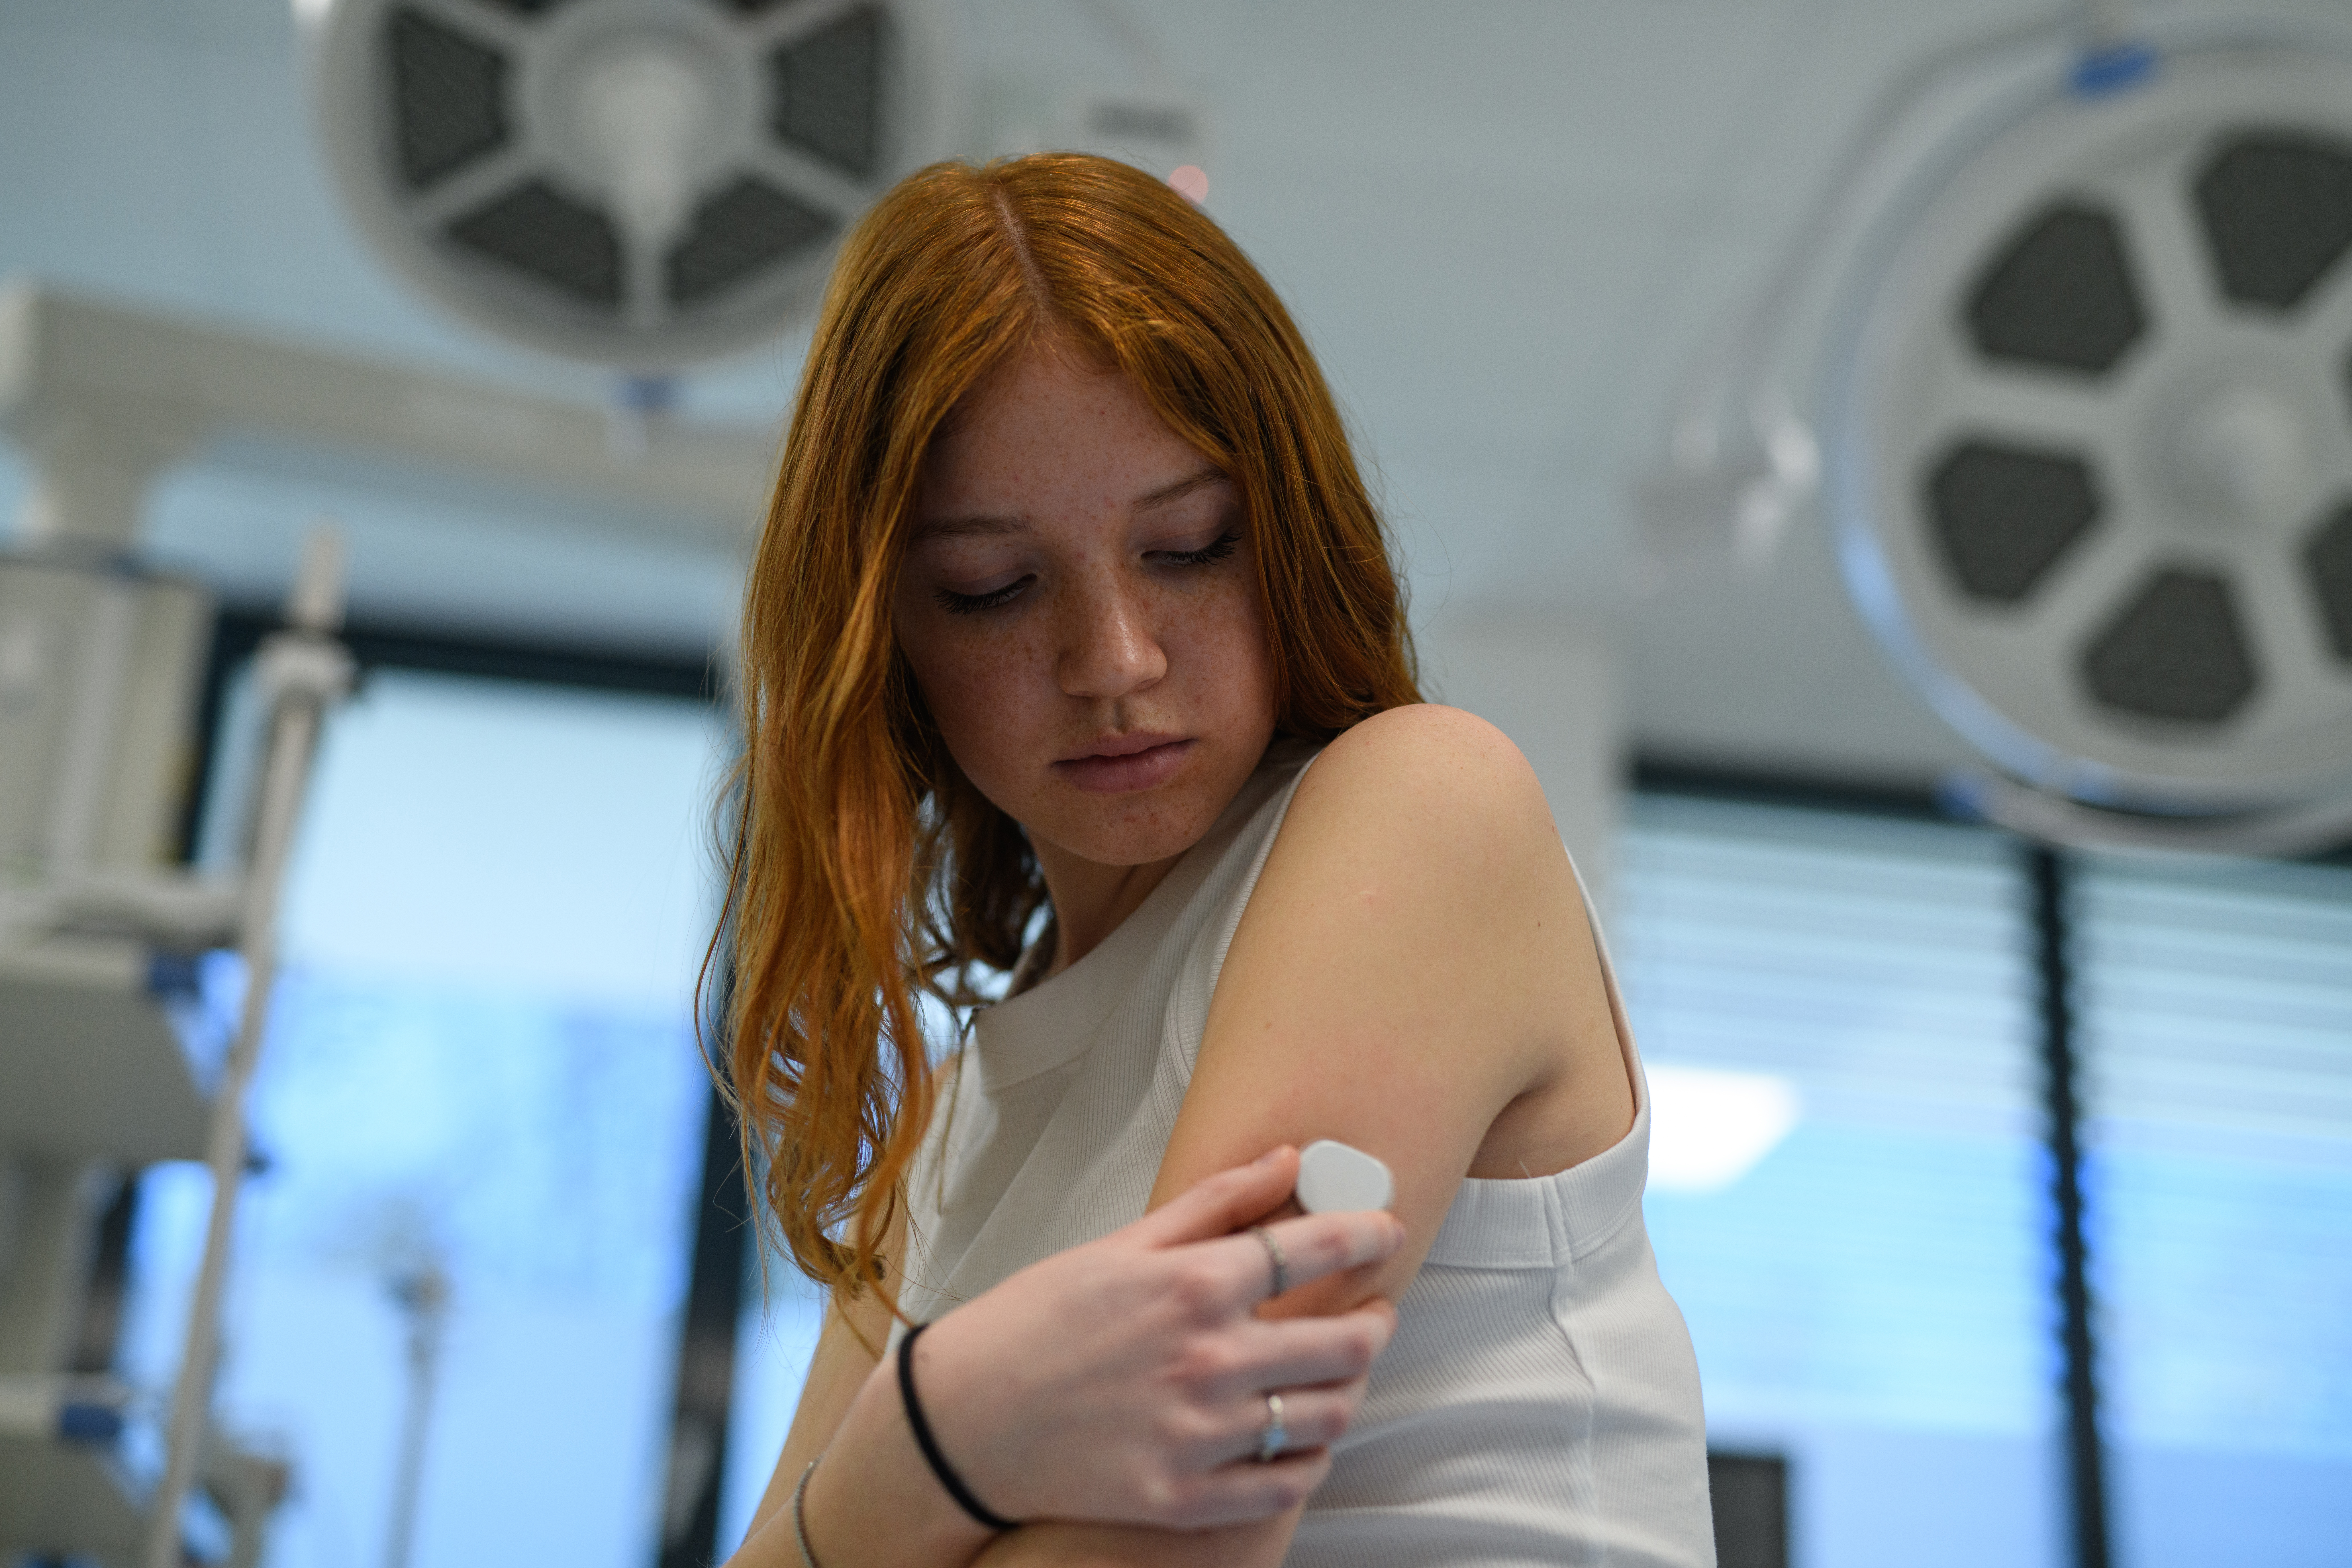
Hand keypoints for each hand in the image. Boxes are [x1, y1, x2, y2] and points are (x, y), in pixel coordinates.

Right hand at [910, 1145, 1403, 1530]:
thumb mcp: (1124, 1244)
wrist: (964, 1418)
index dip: (1369, 1234)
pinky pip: (1288, 1483)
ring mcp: (1200, 1435)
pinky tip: (1299, 1434)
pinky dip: (1310, 1456)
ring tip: (1336, 1372)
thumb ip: (1217, 1203)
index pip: (1319, 1248)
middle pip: (1346, 1341)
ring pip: (1329, 1414)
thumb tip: (1288, 1159)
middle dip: (1375, 1319)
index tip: (1386, 1231)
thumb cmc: (1039, 1321)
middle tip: (1371, 1309)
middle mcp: (1208, 1359)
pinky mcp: (1184, 1497)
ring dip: (1349, 1388)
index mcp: (1193, 1285)